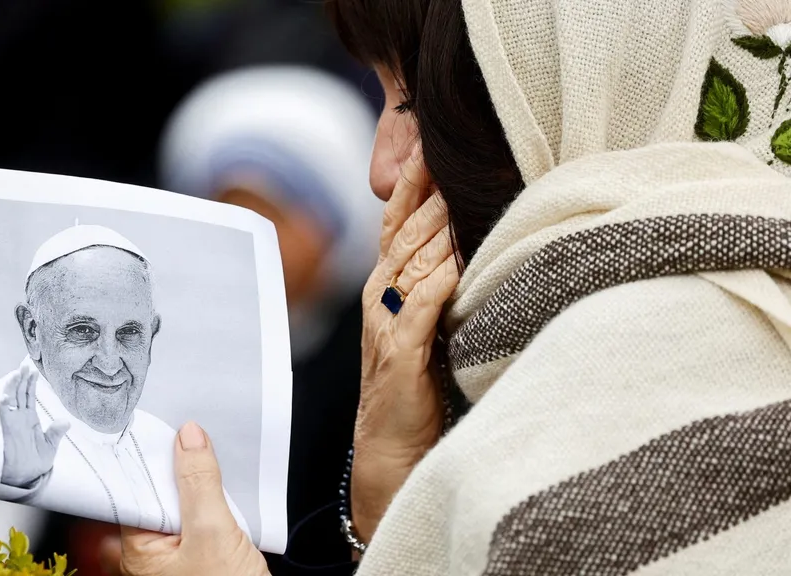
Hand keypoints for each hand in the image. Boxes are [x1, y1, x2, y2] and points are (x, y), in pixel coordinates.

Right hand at [0, 364, 69, 487]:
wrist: (25, 479)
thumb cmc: (35, 463)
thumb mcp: (49, 446)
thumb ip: (56, 433)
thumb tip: (66, 421)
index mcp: (30, 419)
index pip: (29, 396)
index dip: (30, 383)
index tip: (33, 369)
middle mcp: (19, 418)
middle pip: (19, 393)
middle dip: (21, 379)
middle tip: (24, 365)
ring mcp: (11, 423)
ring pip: (10, 400)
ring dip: (12, 387)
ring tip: (16, 373)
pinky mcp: (6, 431)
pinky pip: (3, 416)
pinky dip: (3, 406)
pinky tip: (5, 397)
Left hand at [114, 422, 268, 575]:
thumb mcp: (214, 532)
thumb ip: (199, 482)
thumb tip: (188, 438)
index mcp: (135, 550)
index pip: (128, 487)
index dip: (142, 454)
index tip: (155, 426)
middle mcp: (146, 555)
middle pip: (151, 492)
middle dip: (169, 465)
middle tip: (185, 436)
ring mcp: (171, 557)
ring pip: (174, 504)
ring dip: (190, 482)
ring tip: (202, 455)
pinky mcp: (196, 556)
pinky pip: (193, 518)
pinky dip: (204, 500)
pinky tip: (216, 489)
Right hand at [353, 145, 459, 541]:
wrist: (389, 444)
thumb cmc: (414, 386)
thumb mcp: (422, 323)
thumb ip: (435, 283)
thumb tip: (468, 241)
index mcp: (386, 285)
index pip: (397, 218)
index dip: (413, 180)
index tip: (431, 140)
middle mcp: (381, 294)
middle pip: (405, 228)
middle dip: (427, 185)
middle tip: (447, 144)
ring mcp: (387, 320)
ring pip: (413, 256)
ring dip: (436, 219)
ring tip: (460, 182)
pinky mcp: (402, 348)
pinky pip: (423, 301)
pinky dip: (442, 275)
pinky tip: (460, 252)